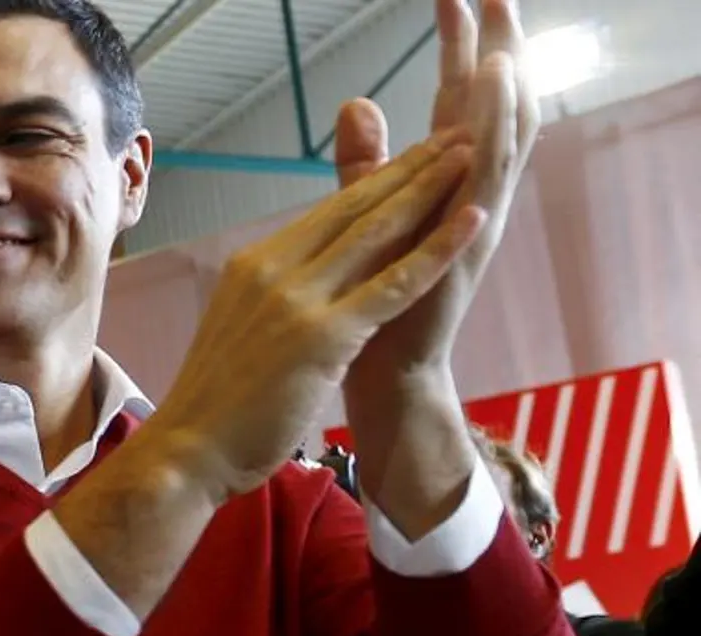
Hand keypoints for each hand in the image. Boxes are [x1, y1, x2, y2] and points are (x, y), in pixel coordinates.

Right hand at [137, 129, 484, 498]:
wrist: (189, 450)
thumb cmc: (214, 405)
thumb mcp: (239, 329)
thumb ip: (271, 297)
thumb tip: (296, 281)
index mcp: (252, 266)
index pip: (327, 212)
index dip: (378, 178)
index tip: (416, 152)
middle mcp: (272, 269)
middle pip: (355, 207)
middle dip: (411, 166)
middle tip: (456, 133)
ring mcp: (297, 300)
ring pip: (377, 233)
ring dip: (430, 188)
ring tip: (471, 152)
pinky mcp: (323, 337)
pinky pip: (393, 285)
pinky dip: (437, 249)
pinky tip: (472, 219)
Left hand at [333, 0, 537, 379]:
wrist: (384, 376)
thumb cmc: (371, 303)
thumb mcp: (364, 217)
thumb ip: (367, 162)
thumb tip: (358, 102)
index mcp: (442, 188)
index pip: (457, 105)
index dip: (461, 51)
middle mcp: (468, 195)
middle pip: (489, 107)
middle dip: (494, 48)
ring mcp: (475, 215)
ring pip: (499, 132)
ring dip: (503, 77)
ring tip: (502, 26)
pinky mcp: (469, 237)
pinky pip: (489, 169)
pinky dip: (493, 122)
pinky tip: (495, 81)